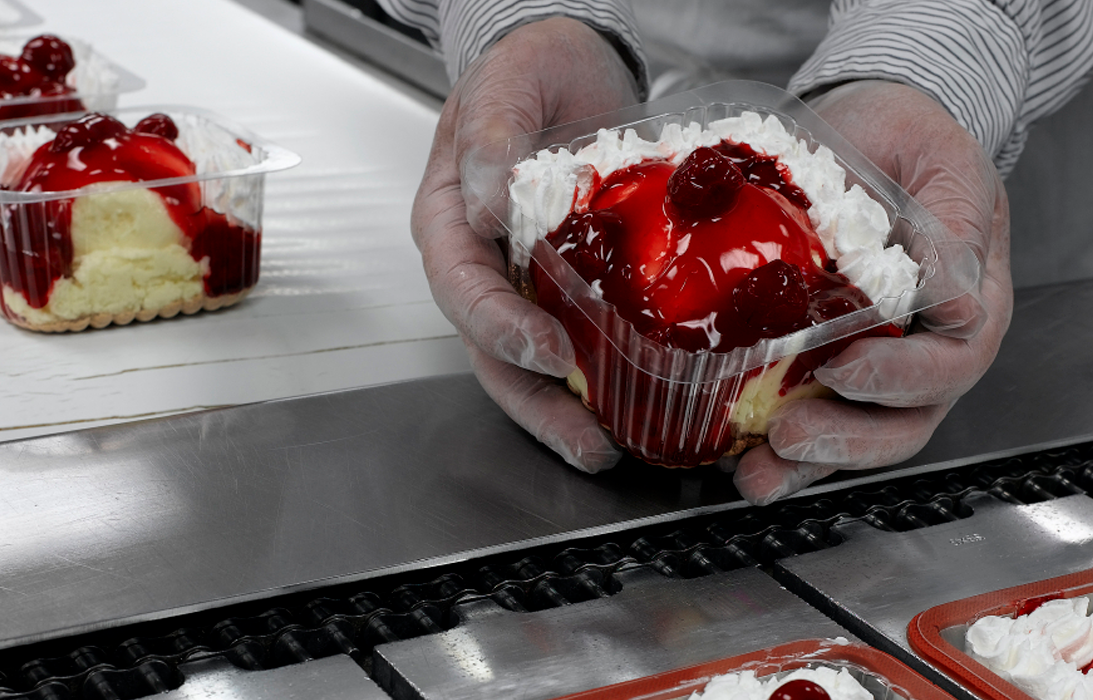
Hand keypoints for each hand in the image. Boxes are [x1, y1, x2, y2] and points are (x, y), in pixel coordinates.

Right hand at [413, 18, 638, 472]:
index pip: (462, 290)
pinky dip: (605, 379)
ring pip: (532, 361)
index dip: (501, 328)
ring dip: (568, 409)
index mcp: (448, 220)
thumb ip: (493, 130)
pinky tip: (643, 404)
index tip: (550, 351)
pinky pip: (581, 341)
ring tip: (612, 446)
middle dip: (537, 402)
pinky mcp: (569, 287)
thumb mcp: (508, 81)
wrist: (570, 61)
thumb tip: (486, 195)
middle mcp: (482, 263)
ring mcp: (524, 281)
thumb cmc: (527, 67)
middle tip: (587, 438)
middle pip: (493, 349)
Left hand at [732, 80, 1014, 504]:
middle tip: (789, 435)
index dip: (900, 377)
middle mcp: (931, 345)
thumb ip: (952, 226)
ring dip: (807, 463)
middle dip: (847, 438)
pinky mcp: (827, 365)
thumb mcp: (940, 159)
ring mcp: (880, 363)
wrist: (870, 127)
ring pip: (858, 435)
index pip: (953, 361)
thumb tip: (955, 298)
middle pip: (908, 421)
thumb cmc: (909, 138)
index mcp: (973, 300)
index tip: (844, 367)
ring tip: (756, 472)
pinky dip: (776, 449)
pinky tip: (735, 456)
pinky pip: (812, 419)